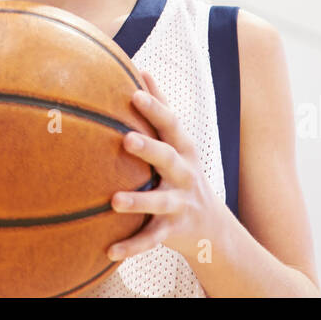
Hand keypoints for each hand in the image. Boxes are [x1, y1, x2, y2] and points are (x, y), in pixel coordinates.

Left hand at [106, 70, 228, 263]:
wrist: (211, 226)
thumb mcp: (177, 141)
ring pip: (161, 202)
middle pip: (169, 159)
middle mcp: (184, 175)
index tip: (135, 93)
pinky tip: (109, 250)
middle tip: (126, 140)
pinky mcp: (172, 231)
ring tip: (114, 201)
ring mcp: (180, 204)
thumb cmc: (183, 172)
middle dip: (150, 149)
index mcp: (182, 149)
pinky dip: (132, 246)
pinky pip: (152, 239)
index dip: (155, 108)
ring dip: (139, 201)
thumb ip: (160, 108)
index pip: (170, 124)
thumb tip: (141, 69)